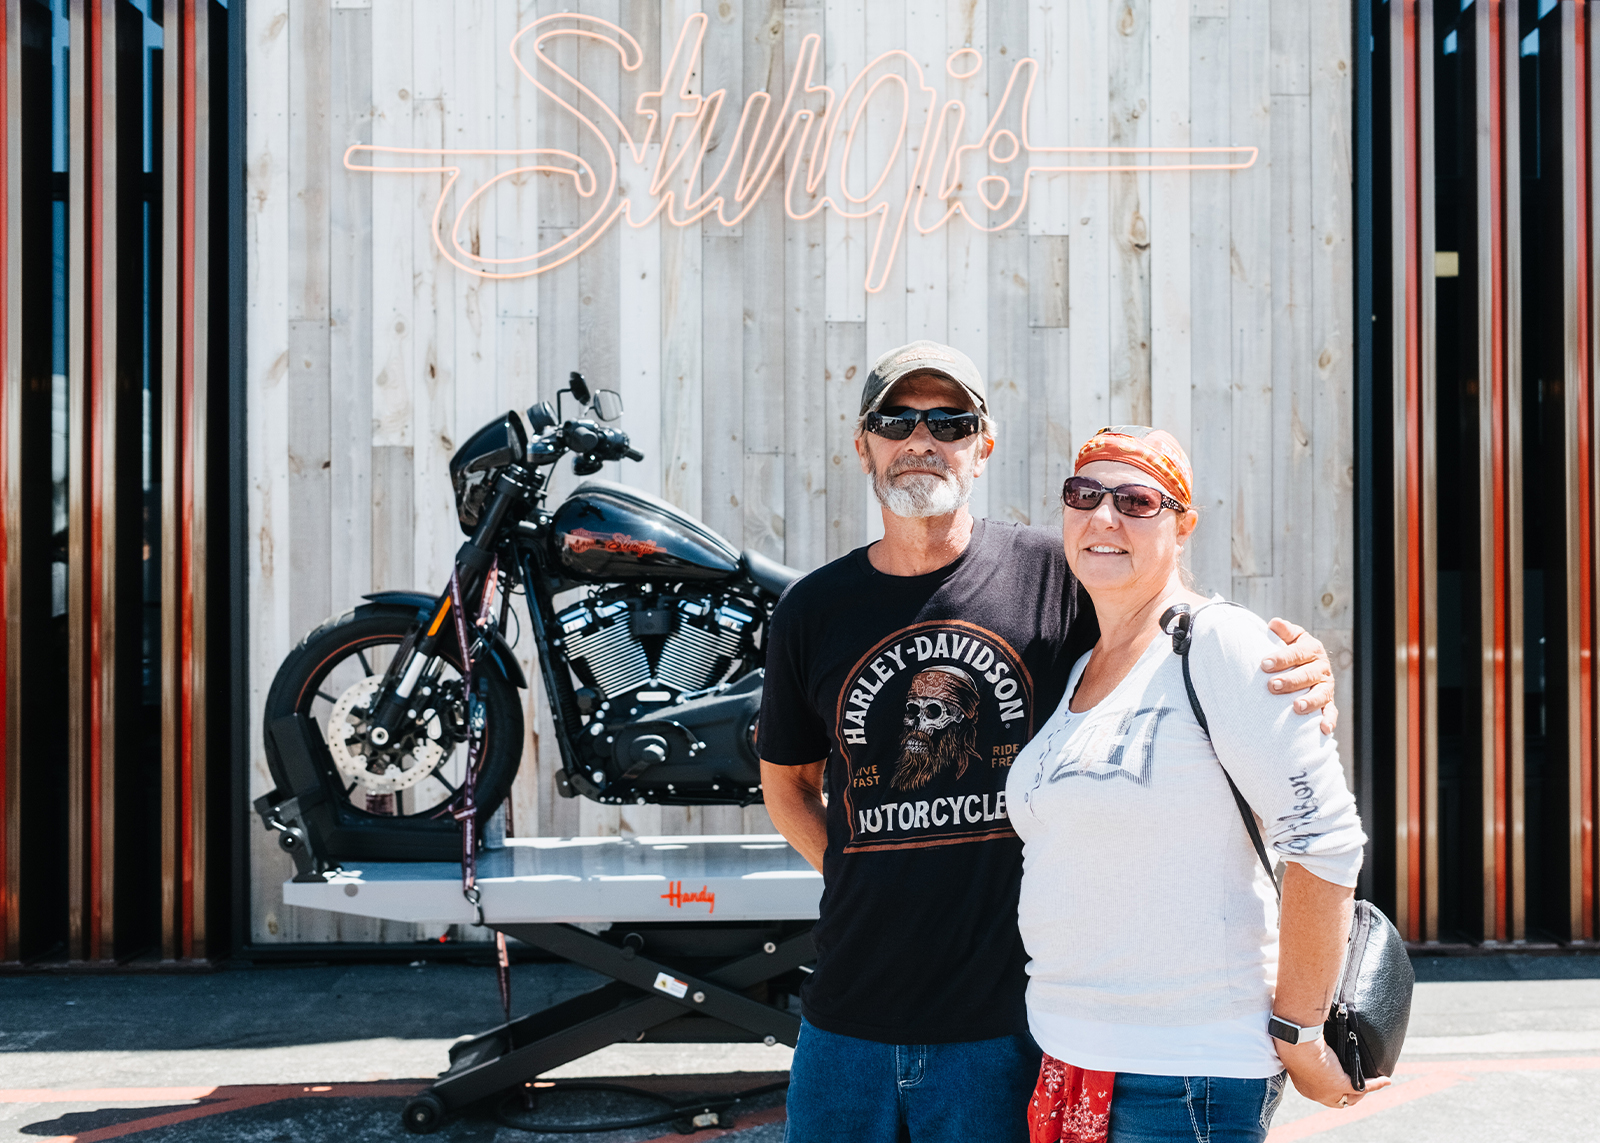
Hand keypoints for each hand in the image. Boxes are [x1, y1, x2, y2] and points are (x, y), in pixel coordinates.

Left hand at [1263, 618, 1337, 733]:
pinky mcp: (1328, 702)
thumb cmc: (1292, 650)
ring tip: (1296, 707)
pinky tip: (1323, 729)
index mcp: (1312, 649)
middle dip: (1291, 681)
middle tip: (1273, 686)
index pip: (1297, 653)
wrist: (1307, 664)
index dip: (1281, 658)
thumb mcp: (1291, 637)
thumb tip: (1274, 624)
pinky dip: (1329, 720)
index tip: (1264, 664)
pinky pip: (1331, 712)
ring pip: (1320, 694)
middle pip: (1307, 674)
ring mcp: (1326, 686)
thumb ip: (1284, 631)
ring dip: (1310, 701)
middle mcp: (1321, 668)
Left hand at [1277, 1039, 1389, 1107]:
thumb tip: (1316, 1039)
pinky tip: (1385, 1080)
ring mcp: (1327, 1092)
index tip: (1345, 1080)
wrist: (1296, 1041)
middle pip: (1341, 1100)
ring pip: (1353, 1096)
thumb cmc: (1295, 1040)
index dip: (1337, 1090)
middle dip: (1353, 1094)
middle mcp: (1316, 1094)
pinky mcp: (1340, 1084)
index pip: (1325, 1094)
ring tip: (1373, 1079)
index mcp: (1304, 1086)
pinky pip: (1363, 1087)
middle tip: (1363, 1080)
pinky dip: (1376, 1084)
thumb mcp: (1302, 1049)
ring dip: (1365, 1089)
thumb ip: (1310, 1052)